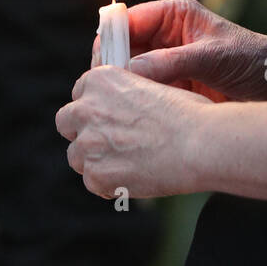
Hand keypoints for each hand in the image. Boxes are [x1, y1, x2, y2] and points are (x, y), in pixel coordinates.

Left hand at [55, 66, 212, 198]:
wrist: (200, 144)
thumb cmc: (189, 115)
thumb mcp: (152, 87)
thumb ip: (126, 98)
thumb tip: (121, 114)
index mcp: (100, 79)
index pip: (79, 95)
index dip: (93, 110)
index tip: (108, 121)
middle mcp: (86, 109)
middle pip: (66, 124)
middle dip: (83, 133)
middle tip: (108, 145)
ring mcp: (88, 144)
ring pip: (77, 158)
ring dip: (95, 162)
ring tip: (128, 165)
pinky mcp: (96, 176)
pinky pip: (93, 184)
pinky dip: (109, 185)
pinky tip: (135, 180)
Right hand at [91, 0, 266, 102]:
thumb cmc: (252, 60)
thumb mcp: (212, 57)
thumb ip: (172, 62)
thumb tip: (133, 71)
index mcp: (173, 16)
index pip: (127, 20)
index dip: (111, 40)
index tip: (104, 64)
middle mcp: (165, 38)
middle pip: (122, 49)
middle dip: (112, 68)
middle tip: (107, 91)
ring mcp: (166, 65)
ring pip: (129, 75)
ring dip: (123, 90)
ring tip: (119, 107)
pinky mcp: (171, 90)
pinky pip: (144, 95)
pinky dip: (137, 105)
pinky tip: (134, 118)